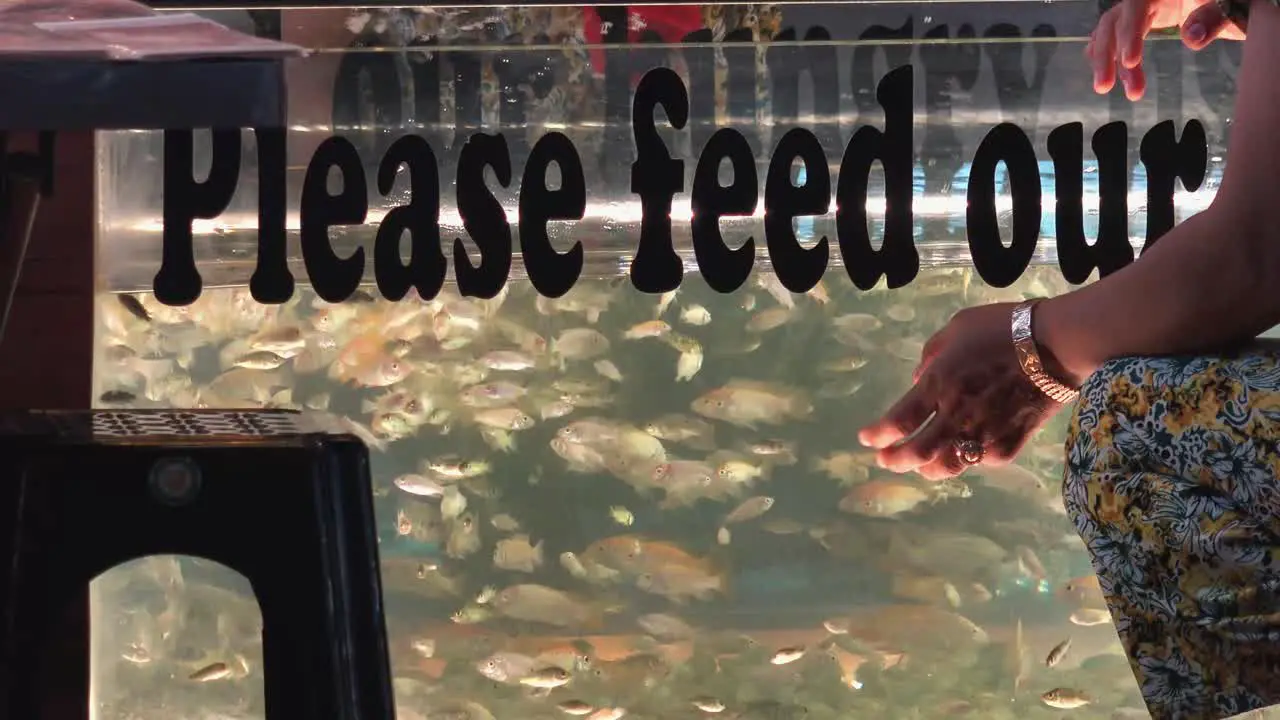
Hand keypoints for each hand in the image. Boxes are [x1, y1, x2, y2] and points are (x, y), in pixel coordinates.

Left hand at [857, 303, 1064, 479]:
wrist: (1056, 345)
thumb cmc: (1004, 328)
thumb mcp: (958, 328)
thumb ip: (932, 354)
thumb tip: (919, 377)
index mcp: (938, 384)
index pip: (897, 421)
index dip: (877, 436)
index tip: (866, 439)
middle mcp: (955, 415)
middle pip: (916, 454)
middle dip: (894, 461)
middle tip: (885, 461)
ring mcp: (983, 434)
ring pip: (947, 467)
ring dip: (927, 469)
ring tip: (919, 466)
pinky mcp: (1010, 445)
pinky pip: (980, 461)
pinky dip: (967, 459)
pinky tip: (962, 453)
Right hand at [1088, 0, 1241, 99]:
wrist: (1237, 5)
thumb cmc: (1236, 3)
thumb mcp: (1232, 8)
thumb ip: (1213, 19)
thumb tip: (1191, 37)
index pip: (1136, 6)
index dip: (1129, 32)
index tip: (1130, 62)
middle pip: (1115, 20)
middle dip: (1107, 54)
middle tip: (1104, 87)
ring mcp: (1145, 8)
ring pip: (1112, 30)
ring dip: (1106, 60)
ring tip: (1106, 88)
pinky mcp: (1146, 20)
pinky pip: (1118, 34)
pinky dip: (1108, 53)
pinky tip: (1105, 71)